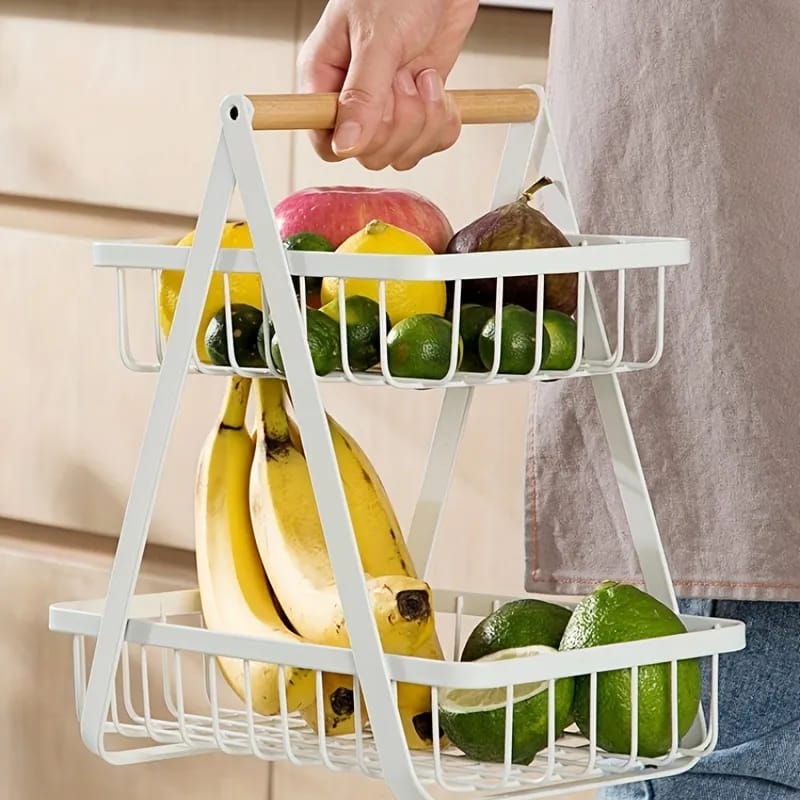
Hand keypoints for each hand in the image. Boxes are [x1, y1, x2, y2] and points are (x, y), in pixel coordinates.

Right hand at [298, 0, 478, 170]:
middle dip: (398, 124)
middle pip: (368, 153)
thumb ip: (362, 93)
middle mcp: (352, 99)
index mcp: (324, 79)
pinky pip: (428, 144)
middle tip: (406, 80)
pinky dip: (443, 124)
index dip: (352, 143)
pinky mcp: (417, 110)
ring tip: (424, 78)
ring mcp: (387, 107)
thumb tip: (345, 145)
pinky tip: (441, 93)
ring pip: (400, 153)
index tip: (375, 117)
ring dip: (423, 122)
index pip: (325, 143)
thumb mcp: (377, 36)